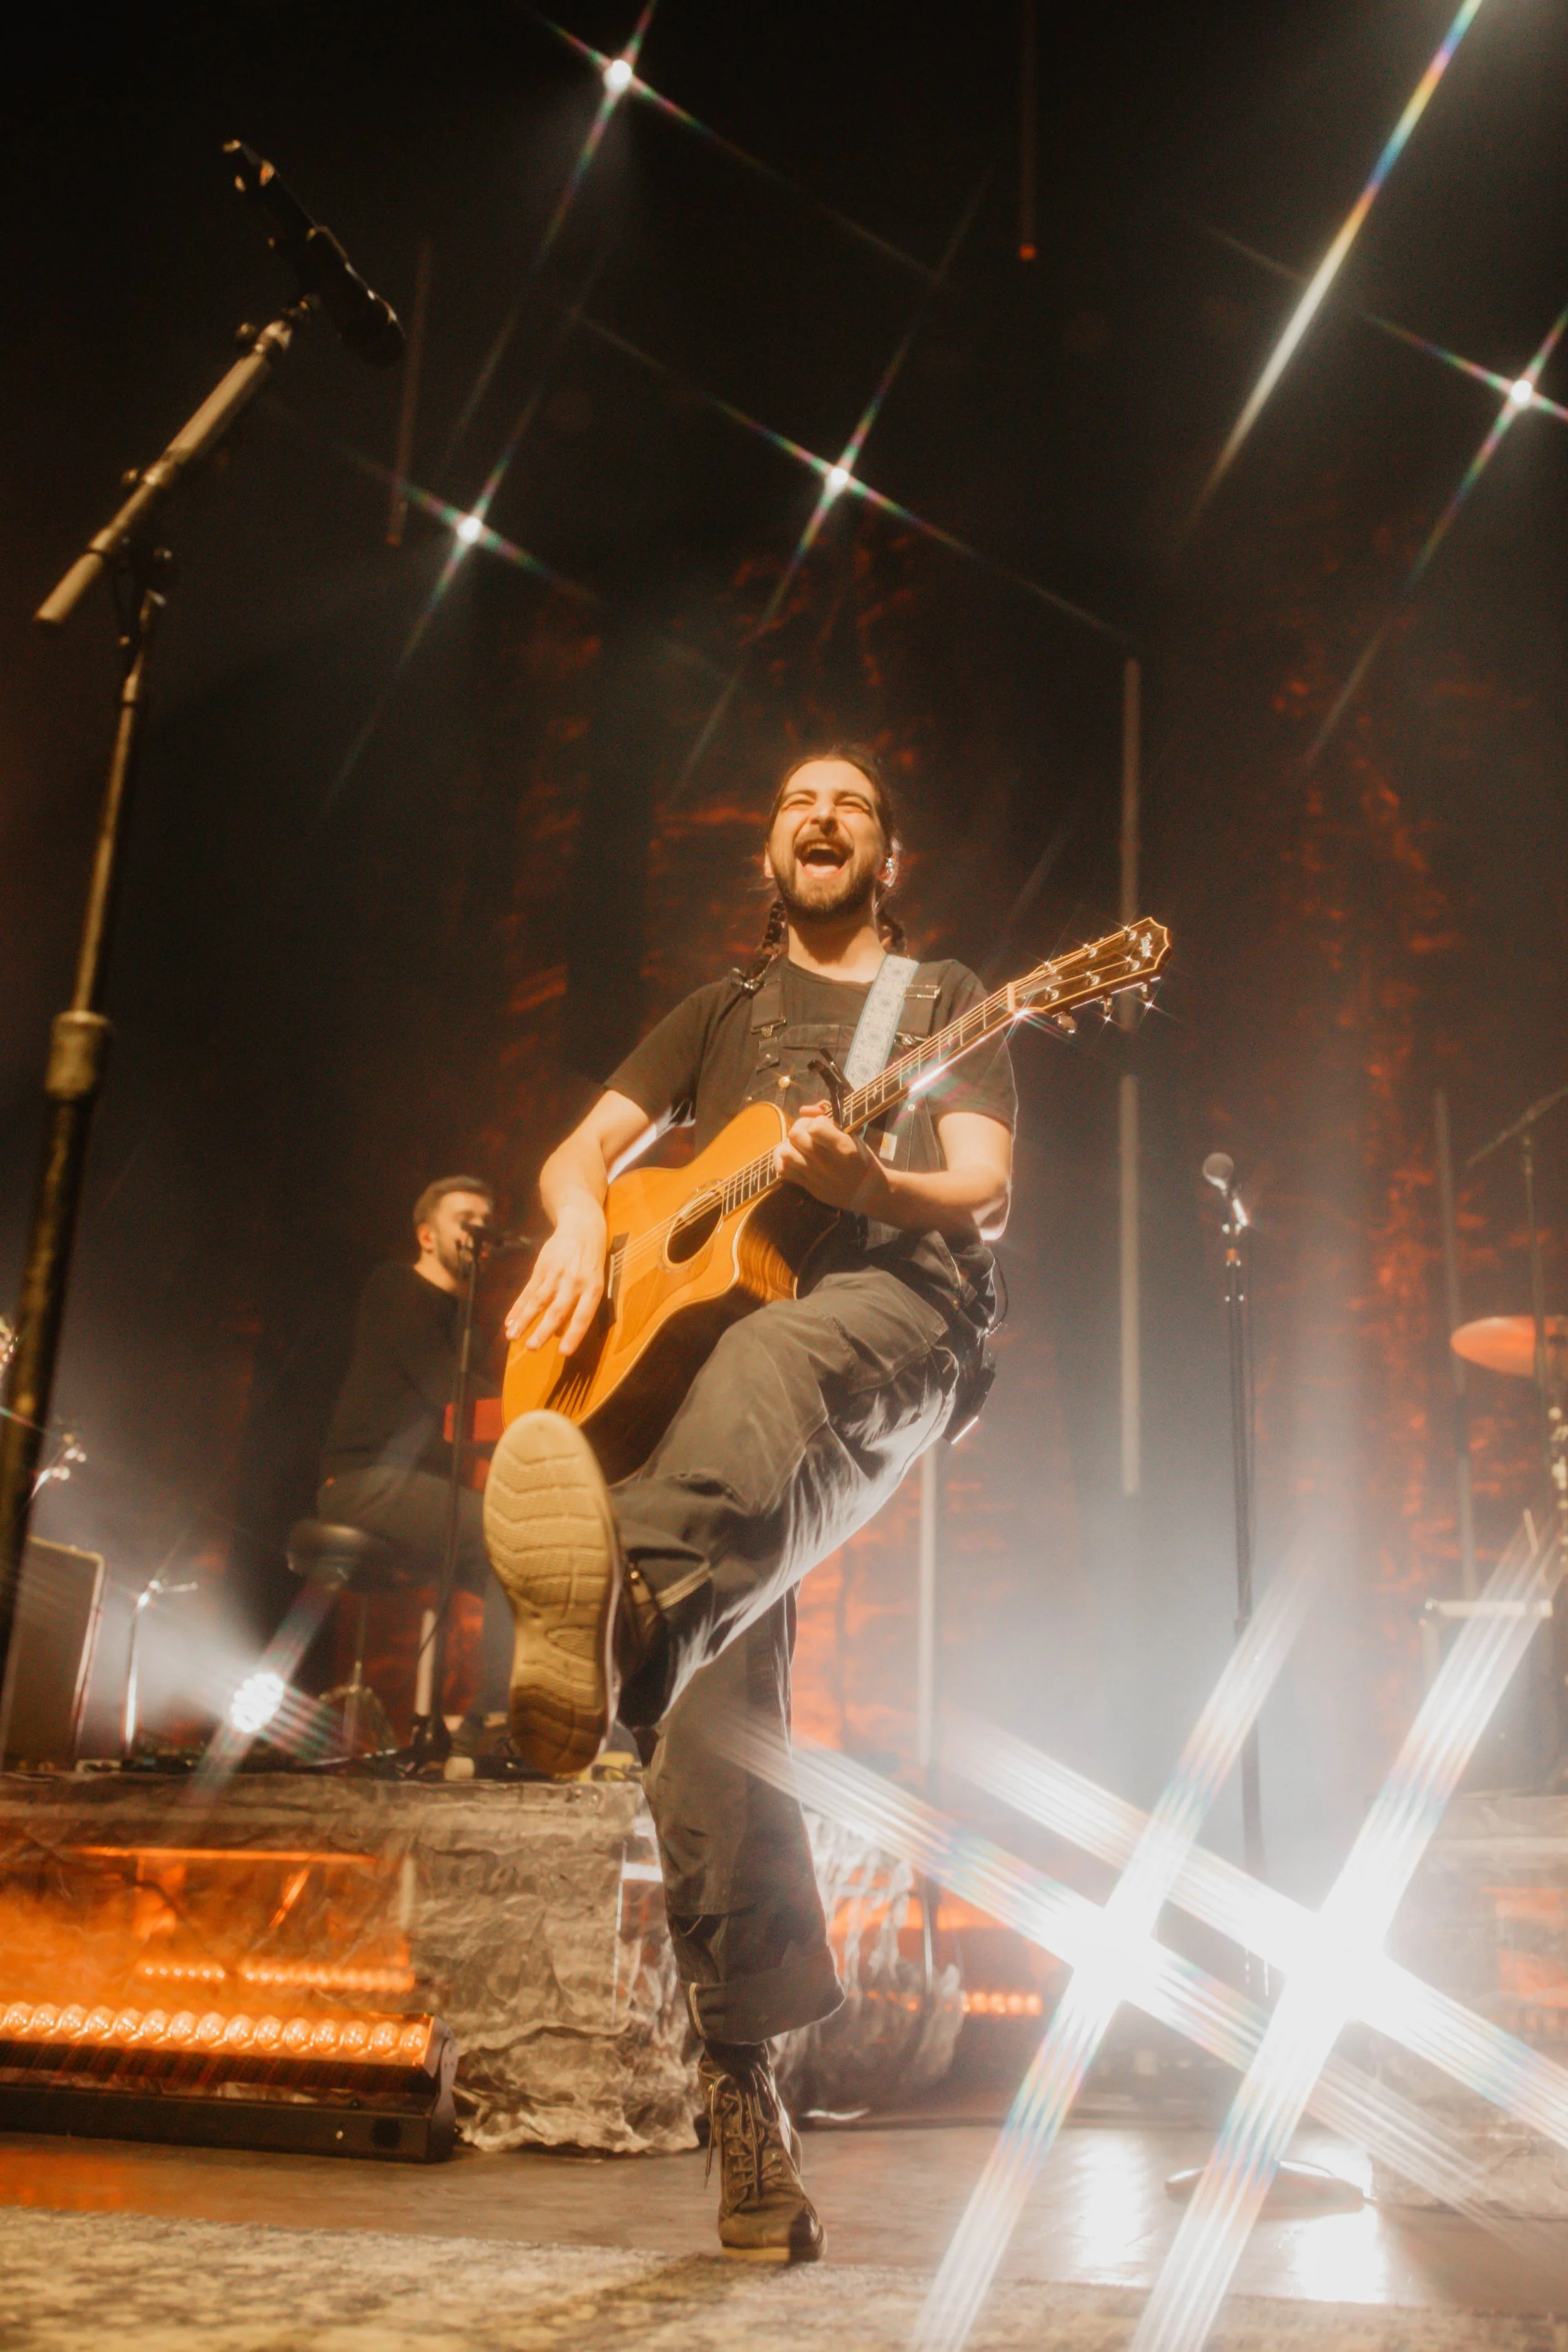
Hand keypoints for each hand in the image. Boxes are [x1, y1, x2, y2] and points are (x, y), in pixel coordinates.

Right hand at [504, 1200, 606, 1354]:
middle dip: (543, 1331)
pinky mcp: (541, 1268)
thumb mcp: (596, 1280)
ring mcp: (555, 1274)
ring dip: (524, 1320)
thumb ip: (582, 1304)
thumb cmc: (591, 1261)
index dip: (573, 1334)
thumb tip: (560, 1332)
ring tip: (512, 1337)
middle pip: (557, 1310)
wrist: (581, 1227)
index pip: (583, 1315)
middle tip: (532, 1348)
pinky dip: (518, 1307)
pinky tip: (509, 1321)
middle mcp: (574, 1282)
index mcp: (593, 1288)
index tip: (564, 1352)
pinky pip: (527, 1291)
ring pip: (538, 1301)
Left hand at [776, 1101, 886, 1214]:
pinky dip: (782, 1160)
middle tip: (810, 1132)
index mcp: (843, 1148)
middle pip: (796, 1135)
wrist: (867, 1192)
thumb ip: (830, 1121)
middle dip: (802, 1127)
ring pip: (786, 1151)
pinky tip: (793, 1156)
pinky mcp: (807, 1186)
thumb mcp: (853, 1136)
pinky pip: (782, 1170)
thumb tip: (804, 1110)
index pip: (815, 1127)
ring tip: (801, 1145)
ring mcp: (815, 1176)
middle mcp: (827, 1163)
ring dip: (791, 1144)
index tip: (824, 1124)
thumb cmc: (862, 1159)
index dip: (816, 1121)